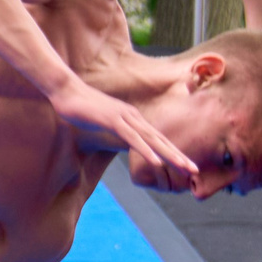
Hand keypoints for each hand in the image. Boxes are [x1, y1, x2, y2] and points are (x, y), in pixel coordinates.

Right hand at [49, 77, 197, 187]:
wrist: (66, 90)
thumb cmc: (82, 108)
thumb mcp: (104, 124)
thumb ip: (117, 133)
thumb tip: (127, 145)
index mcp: (133, 119)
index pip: (157, 139)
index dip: (173, 152)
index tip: (186, 166)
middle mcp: (134, 117)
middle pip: (161, 140)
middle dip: (179, 156)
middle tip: (195, 171)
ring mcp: (124, 118)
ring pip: (152, 140)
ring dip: (170, 155)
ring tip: (185, 167)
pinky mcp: (113, 120)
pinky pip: (133, 139)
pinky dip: (146, 151)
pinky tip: (157, 162)